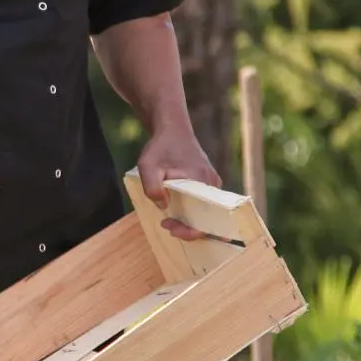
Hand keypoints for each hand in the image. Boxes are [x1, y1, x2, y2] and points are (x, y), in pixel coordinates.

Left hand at [136, 127, 219, 242]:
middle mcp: (213, 184)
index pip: (205, 219)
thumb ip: (152, 188)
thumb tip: (164, 206)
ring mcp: (213, 184)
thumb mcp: (147, 166)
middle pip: (208, 219)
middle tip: (166, 223)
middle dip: (187, 228)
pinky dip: (192, 211)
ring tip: (170, 217)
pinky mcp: (209, 183)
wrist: (172, 130)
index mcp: (201, 181)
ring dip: (189, 219)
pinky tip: (177, 209)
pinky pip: (204, 204)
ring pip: (206, 212)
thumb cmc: (160, 147)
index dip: (189, 231)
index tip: (168, 225)